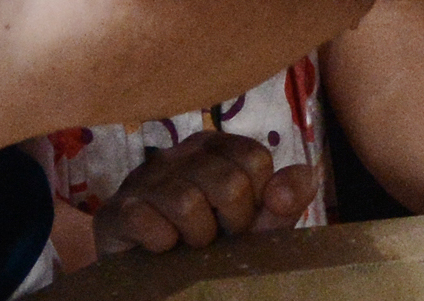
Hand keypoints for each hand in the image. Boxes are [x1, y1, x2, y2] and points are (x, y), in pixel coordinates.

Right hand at [93, 131, 317, 254]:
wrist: (151, 276)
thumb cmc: (206, 244)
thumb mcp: (254, 227)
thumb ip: (284, 201)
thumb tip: (305, 176)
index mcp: (216, 146)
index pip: (256, 157)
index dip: (258, 200)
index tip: (242, 220)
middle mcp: (180, 151)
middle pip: (228, 182)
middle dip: (231, 224)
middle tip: (215, 237)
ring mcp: (146, 176)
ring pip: (189, 203)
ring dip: (197, 239)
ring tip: (188, 243)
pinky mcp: (118, 208)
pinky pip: (150, 222)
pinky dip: (163, 245)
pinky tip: (160, 247)